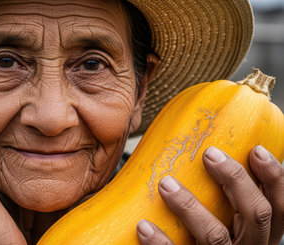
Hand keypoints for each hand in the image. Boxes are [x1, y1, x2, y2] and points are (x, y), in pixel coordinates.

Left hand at [136, 146, 283, 244]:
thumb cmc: (205, 241)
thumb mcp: (229, 226)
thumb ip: (226, 202)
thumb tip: (208, 155)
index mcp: (260, 236)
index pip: (280, 207)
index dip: (274, 178)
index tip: (256, 150)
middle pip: (256, 214)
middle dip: (236, 179)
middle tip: (209, 153)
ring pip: (215, 236)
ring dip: (190, 206)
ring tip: (166, 183)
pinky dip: (160, 242)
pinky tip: (144, 226)